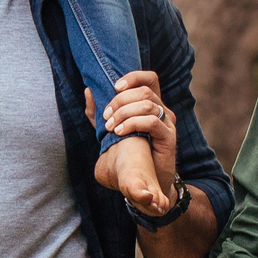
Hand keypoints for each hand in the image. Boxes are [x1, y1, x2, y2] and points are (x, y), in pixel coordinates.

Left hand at [93, 67, 179, 206]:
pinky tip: (119, 132)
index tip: (115, 87)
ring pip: (148, 104)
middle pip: (145, 91)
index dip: (133, 77)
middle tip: (106, 116)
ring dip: (124, 113)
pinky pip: (152, 122)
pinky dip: (132, 124)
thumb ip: (98, 112)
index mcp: (152, 105)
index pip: (149, 79)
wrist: (149, 180)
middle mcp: (163, 110)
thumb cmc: (131, 153)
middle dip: (120, 100)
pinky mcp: (169, 138)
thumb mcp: (111, 129)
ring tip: (110, 127)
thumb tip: (88, 90)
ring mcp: (168, 123)